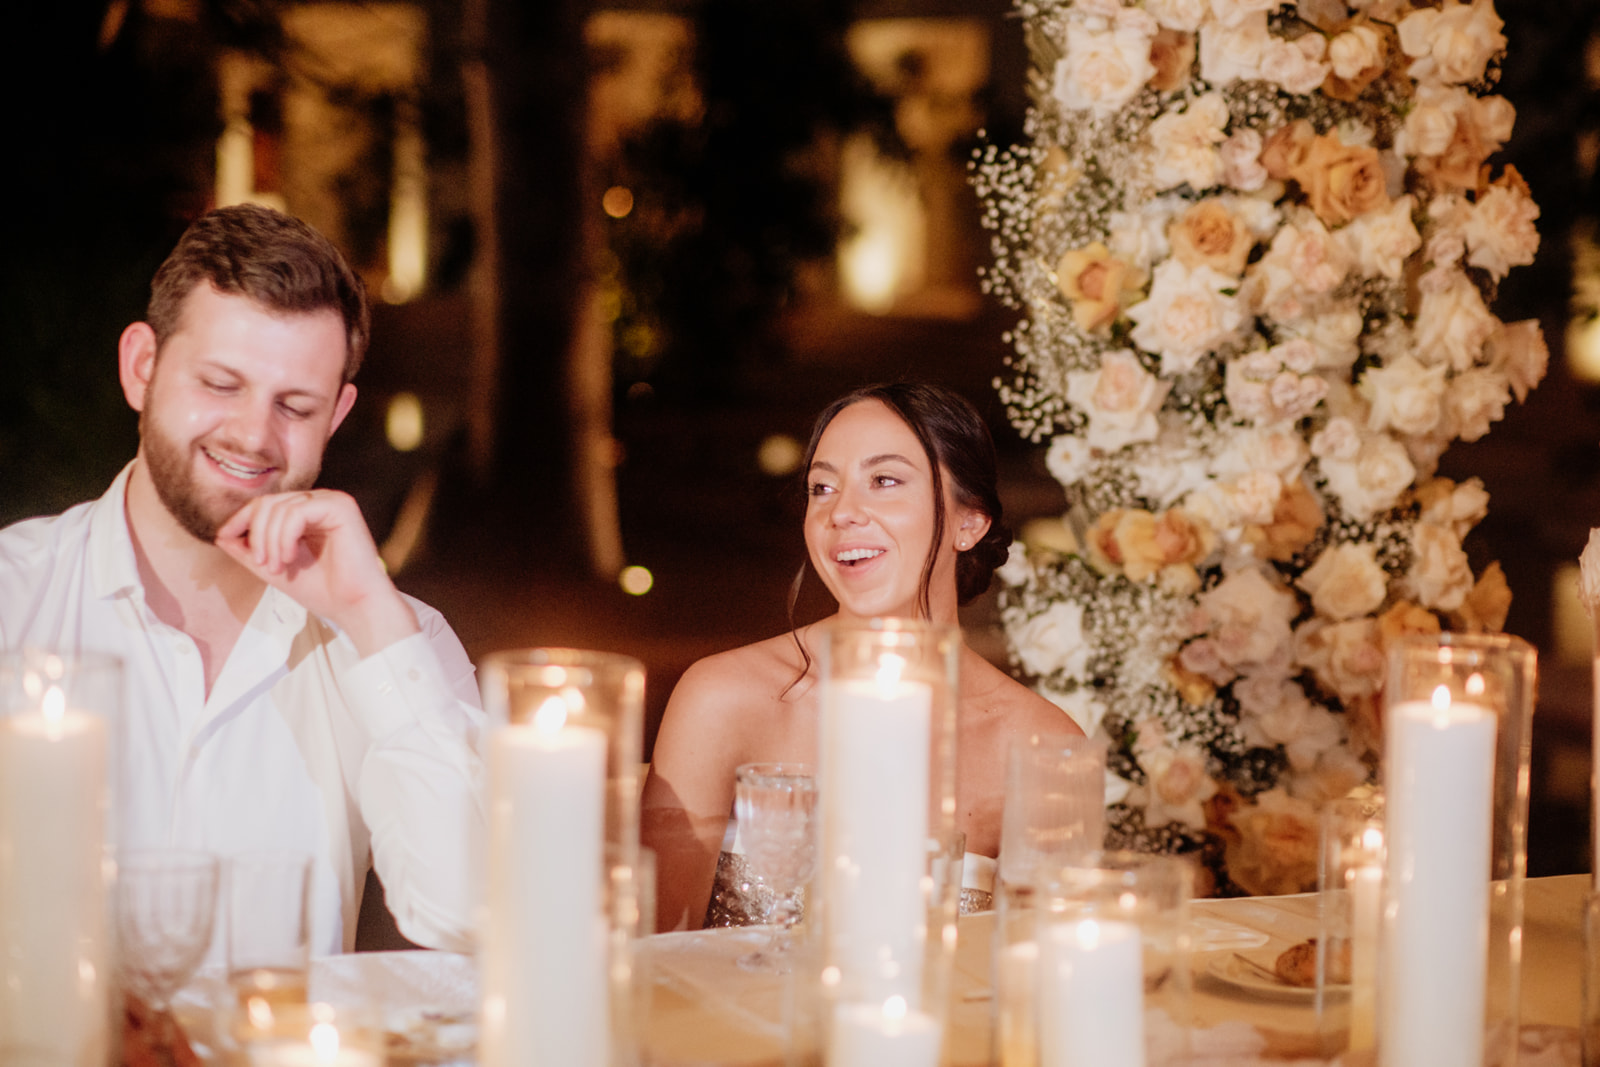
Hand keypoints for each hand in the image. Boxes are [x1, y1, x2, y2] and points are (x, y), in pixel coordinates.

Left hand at [215, 489, 418, 657]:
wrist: (354, 607)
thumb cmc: (322, 590)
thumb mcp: (274, 568)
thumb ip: (249, 551)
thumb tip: (221, 534)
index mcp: (306, 513)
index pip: (264, 504)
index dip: (240, 520)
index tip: (226, 539)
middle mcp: (319, 502)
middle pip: (268, 503)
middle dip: (257, 535)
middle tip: (265, 565)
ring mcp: (331, 501)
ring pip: (279, 507)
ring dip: (270, 541)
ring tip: (278, 568)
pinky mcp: (341, 507)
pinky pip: (297, 512)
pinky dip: (285, 537)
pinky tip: (291, 558)